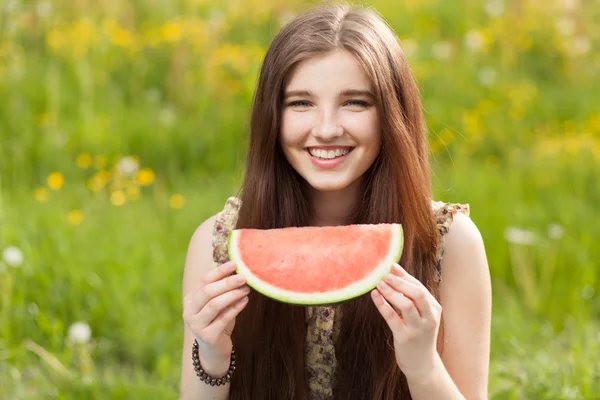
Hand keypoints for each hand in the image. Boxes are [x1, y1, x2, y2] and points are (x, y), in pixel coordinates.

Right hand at [182, 261, 249, 375]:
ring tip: (246, 289)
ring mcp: (196, 325)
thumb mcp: (217, 304)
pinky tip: (245, 301)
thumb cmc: (218, 321)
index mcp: (190, 299)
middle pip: (207, 292)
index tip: (234, 264)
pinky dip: (235, 308)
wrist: (215, 350)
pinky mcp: (207, 336)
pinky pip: (223, 318)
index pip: (203, 281)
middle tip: (243, 277)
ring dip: (232, 295)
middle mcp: (189, 312)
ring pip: (214, 305)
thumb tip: (238, 269)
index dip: (219, 271)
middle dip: (226, 283)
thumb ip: (222, 289)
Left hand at [371, 263, 441, 380]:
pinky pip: (392, 318)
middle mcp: (429, 318)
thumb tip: (394, 271)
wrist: (422, 364)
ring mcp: (418, 328)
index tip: (391, 266)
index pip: (420, 287)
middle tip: (384, 274)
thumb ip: (409, 296)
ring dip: (391, 292)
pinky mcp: (405, 337)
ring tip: (378, 284)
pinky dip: (382, 304)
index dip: (404, 275)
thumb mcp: (420, 315)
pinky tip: (374, 296)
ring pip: (406, 305)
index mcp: (434, 309)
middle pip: (417, 293)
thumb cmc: (418, 335)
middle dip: (400, 282)